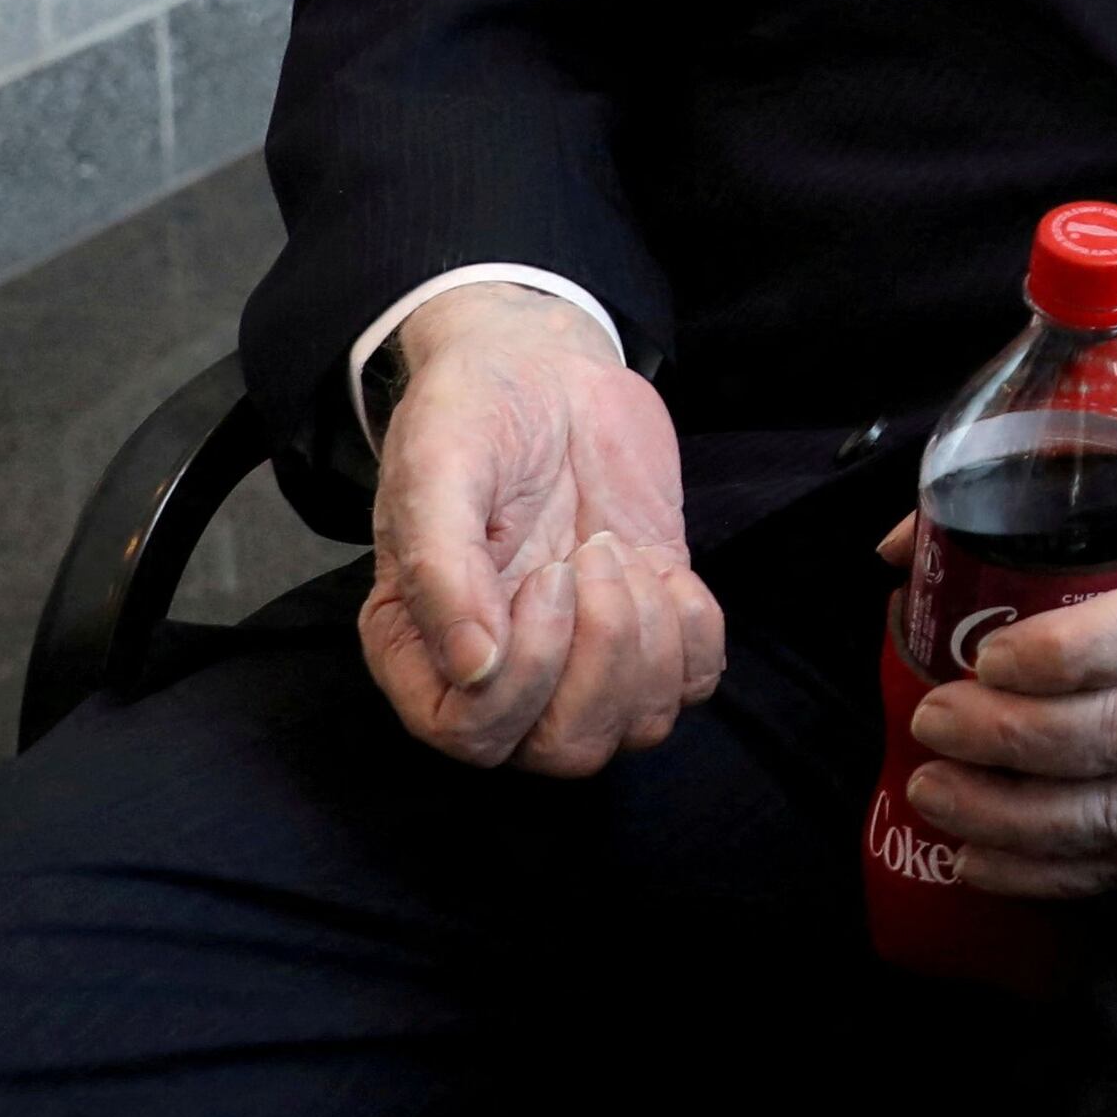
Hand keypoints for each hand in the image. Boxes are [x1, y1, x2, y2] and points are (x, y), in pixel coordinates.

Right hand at [359, 283, 722, 774]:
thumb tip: (475, 668)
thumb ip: (441, 564)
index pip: (471, 735)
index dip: (526, 677)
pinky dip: (696, 635)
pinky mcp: (643, 622)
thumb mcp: (437, 467)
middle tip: (591, 556)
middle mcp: (497, 669)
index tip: (546, 576)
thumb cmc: (473, 413)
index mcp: (421, 647)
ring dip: (647, 642)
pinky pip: (692, 685)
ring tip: (618, 550)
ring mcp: (577, 652)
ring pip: (634, 725)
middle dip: (601, 661)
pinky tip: (668, 569)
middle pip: (563, 749)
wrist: (540, 366)